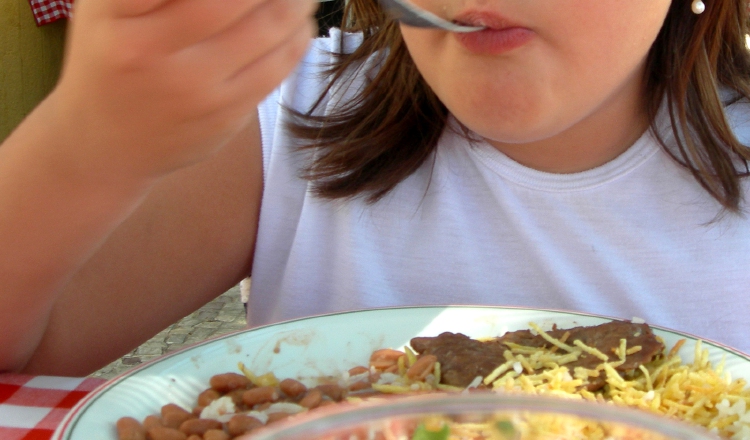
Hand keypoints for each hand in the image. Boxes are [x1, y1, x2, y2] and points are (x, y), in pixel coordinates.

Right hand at [49, 0, 316, 177]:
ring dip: (297, 1)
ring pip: (267, 29)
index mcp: (116, 10)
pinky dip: (297, 36)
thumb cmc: (112, 55)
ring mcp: (190, 89)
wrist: (104, 142)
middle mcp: (149, 49)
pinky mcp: (223, 116)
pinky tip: (301, 21)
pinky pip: (276, 68)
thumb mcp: (110, 6)